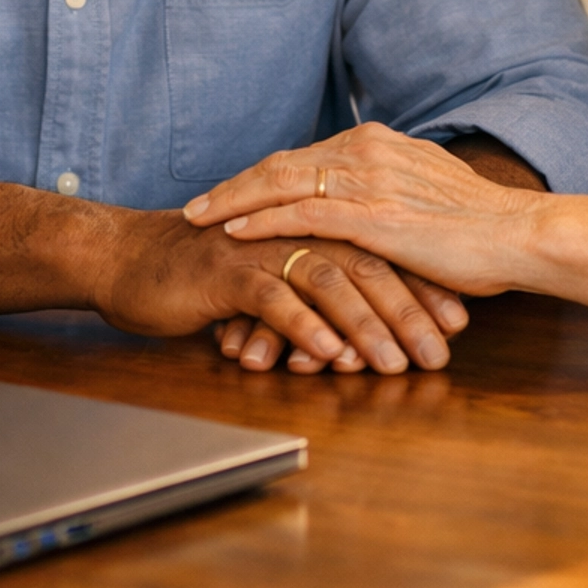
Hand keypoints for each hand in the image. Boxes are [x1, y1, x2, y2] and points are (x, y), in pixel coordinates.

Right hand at [94, 209, 465, 373]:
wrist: (130, 260)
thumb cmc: (203, 274)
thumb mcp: (270, 275)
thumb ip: (314, 286)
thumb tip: (363, 329)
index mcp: (311, 223)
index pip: (380, 252)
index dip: (420, 287)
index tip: (457, 326)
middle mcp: (294, 228)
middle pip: (366, 263)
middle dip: (408, 311)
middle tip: (441, 354)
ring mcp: (261, 245)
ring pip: (328, 280)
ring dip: (366, 325)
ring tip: (395, 364)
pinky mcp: (227, 269)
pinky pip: (274, 297)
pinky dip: (305, 326)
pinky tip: (329, 356)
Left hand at [183, 125, 545, 296]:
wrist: (518, 234)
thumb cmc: (480, 226)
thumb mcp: (427, 194)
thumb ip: (392, 192)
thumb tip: (371, 206)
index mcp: (377, 142)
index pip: (302, 157)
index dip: (261, 176)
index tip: (232, 192)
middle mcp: (365, 151)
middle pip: (280, 164)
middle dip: (233, 186)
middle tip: (195, 206)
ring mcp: (366, 180)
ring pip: (280, 184)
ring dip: (233, 202)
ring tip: (197, 219)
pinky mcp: (371, 215)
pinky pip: (300, 214)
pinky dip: (261, 221)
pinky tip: (233, 234)